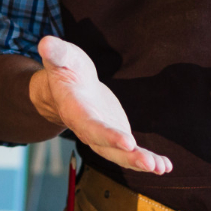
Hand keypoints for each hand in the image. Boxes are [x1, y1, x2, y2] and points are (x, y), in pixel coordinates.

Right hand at [31, 36, 171, 173]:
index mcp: (75, 110)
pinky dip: (148, 160)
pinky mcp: (116, 136)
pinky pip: (131, 152)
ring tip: (160, 168)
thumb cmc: (66, 69)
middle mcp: (88, 129)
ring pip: (120, 155)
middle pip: (107, 147)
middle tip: (149, 163)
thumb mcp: (61, 57)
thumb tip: (45, 43)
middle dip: (128, 156)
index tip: (128, 142)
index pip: (91, 126)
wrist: (69, 87)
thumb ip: (55, 53)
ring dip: (140, 162)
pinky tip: (165, 166)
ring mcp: (103, 136)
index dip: (108, 135)